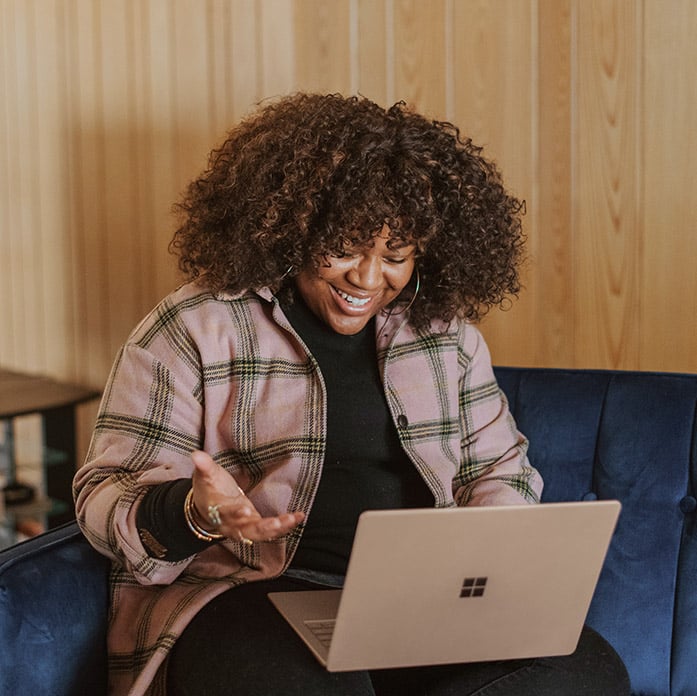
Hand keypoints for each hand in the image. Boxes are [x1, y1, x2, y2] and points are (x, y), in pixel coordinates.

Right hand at [190, 450, 304, 542]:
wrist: (208, 509)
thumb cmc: (209, 490)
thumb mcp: (205, 476)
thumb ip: (204, 466)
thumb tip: (196, 454)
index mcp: (218, 511)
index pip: (226, 514)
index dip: (235, 514)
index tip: (244, 510)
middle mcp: (232, 524)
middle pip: (246, 530)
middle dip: (262, 528)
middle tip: (276, 523)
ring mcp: (245, 527)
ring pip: (261, 533)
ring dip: (277, 529)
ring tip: (292, 519)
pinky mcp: (255, 526)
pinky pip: (271, 531)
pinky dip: (285, 526)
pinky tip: (299, 517)